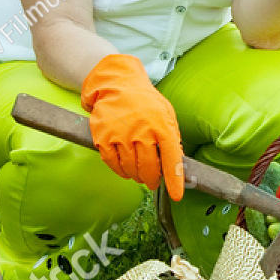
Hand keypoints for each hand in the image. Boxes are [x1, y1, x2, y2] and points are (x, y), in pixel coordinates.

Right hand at [80, 54, 184, 199]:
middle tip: (153, 182)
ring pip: (130, 169)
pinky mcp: (102, 137)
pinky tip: (125, 168)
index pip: (171, 158)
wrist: (117, 84)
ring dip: (136, 176)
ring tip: (139, 173)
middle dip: (152, 180)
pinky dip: (120, 170)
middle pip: (148, 168)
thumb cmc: (146, 103)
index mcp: (162, 125)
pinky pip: (112, 163)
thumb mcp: (167, 114)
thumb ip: (172, 138)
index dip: (174, 180)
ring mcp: (120, 134)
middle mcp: (142, 130)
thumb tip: (177, 166)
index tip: (176, 196)